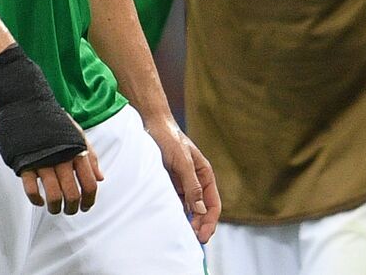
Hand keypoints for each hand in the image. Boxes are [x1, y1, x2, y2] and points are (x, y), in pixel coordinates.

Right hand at [21, 122, 102, 215]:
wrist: (28, 106)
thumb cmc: (54, 122)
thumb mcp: (78, 135)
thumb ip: (91, 157)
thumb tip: (100, 178)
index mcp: (78, 151)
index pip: (90, 184)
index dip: (90, 200)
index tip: (86, 207)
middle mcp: (63, 158)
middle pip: (72, 194)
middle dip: (72, 208)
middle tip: (69, 210)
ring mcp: (43, 161)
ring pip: (54, 195)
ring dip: (55, 207)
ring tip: (54, 208)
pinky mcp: (25, 164)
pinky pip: (31, 189)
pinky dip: (36, 199)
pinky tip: (38, 201)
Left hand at [146, 116, 221, 242]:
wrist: (152, 125)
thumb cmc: (170, 139)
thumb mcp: (183, 162)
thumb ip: (192, 186)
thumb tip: (201, 210)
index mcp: (205, 174)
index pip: (213, 203)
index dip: (210, 221)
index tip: (202, 236)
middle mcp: (196, 181)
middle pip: (203, 209)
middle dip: (201, 225)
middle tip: (193, 240)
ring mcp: (182, 183)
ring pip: (190, 208)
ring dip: (189, 222)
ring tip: (182, 234)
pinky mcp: (170, 184)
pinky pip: (176, 203)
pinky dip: (176, 214)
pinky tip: (171, 221)